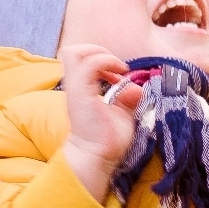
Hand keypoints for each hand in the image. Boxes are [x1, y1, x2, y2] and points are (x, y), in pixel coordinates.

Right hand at [60, 42, 144, 201]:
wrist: (98, 157)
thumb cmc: (108, 139)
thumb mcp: (122, 113)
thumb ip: (127, 98)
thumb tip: (136, 88)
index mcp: (80, 89)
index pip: (80, 59)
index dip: (100, 59)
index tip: (118, 74)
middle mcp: (74, 86)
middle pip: (72, 51)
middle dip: (96, 51)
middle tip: (114, 66)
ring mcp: (75, 88)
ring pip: (74, 52)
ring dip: (99, 54)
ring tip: (115, 68)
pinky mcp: (81, 93)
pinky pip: (90, 64)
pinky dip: (106, 62)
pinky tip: (118, 76)